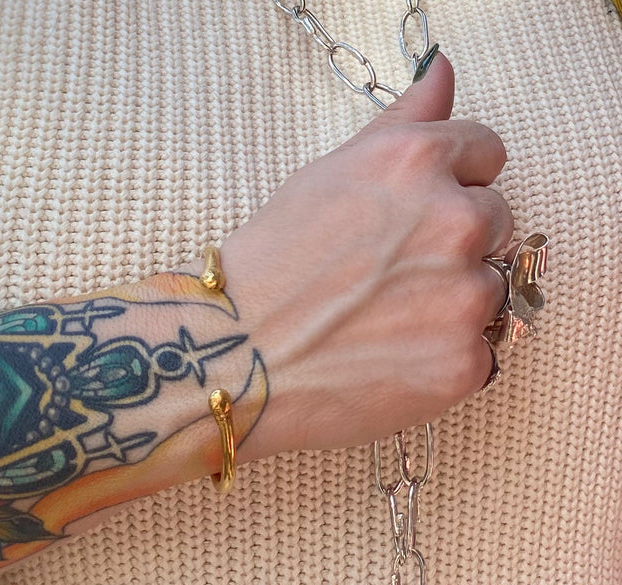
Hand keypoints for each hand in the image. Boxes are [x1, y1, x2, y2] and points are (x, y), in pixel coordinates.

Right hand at [223, 53, 510, 458]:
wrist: (238, 355)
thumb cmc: (272, 264)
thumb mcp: (329, 174)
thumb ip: (402, 121)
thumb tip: (445, 71)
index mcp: (419, 162)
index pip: (487, 152)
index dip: (454, 180)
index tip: (420, 211)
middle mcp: (455, 222)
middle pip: (495, 220)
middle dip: (456, 241)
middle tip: (393, 272)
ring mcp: (465, 299)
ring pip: (489, 288)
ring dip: (453, 301)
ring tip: (387, 319)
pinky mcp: (462, 363)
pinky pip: (478, 351)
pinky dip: (444, 355)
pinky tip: (393, 357)